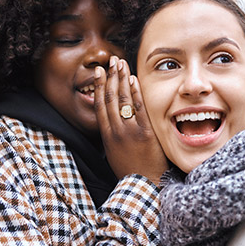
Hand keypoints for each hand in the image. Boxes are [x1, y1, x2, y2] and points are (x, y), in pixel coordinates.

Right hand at [94, 56, 167, 184]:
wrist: (144, 184)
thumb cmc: (130, 171)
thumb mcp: (113, 155)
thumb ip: (112, 137)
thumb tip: (111, 123)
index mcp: (106, 136)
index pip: (100, 105)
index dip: (98, 86)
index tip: (98, 72)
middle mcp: (115, 131)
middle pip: (110, 98)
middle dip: (111, 76)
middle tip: (112, 61)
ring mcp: (130, 131)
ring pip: (123, 100)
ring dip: (122, 79)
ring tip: (121, 64)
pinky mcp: (145, 132)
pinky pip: (139, 108)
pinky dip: (136, 92)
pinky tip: (134, 80)